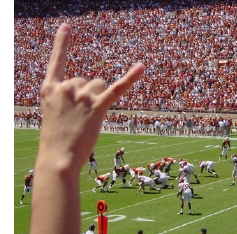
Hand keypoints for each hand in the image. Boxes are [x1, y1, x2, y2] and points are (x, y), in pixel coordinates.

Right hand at [38, 23, 144, 173]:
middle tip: (79, 118)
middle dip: (89, 95)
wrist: (57, 158)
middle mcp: (65, 88)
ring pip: (101, 84)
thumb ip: (67, 96)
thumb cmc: (56, 138)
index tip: (67, 27)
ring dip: (99, 98)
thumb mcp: (54, 112)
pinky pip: (117, 89)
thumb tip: (91, 88)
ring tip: (89, 118)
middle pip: (88, 80)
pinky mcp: (97, 107)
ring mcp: (81, 97)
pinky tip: (142, 66)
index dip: (61, 44)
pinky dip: (131, 78)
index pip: (56, 61)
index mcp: (50, 88)